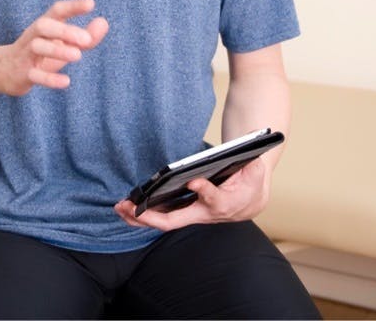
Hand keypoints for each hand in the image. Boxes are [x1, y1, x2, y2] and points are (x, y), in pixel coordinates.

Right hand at [0, 0, 108, 95]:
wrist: (3, 72)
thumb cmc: (39, 55)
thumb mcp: (62, 46)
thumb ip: (85, 37)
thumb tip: (104, 22)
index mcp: (44, 27)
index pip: (57, 11)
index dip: (72, 6)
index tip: (90, 3)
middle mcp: (33, 37)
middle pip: (43, 26)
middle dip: (64, 31)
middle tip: (87, 40)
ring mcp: (25, 55)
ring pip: (37, 47)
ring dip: (58, 50)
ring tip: (78, 56)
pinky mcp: (22, 74)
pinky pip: (34, 75)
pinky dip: (49, 78)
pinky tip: (66, 82)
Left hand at [113, 157, 271, 231]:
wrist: (251, 200)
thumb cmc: (251, 184)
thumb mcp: (255, 173)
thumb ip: (251, 167)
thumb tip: (247, 153)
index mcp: (224, 204)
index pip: (213, 199)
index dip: (204, 191)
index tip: (194, 181)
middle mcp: (203, 214)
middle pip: (174, 221)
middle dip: (150, 216)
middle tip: (130, 207)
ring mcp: (192, 215)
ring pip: (163, 221)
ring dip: (140, 217)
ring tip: (120, 207)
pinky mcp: (185, 212)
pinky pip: (162, 216)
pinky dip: (144, 214)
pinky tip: (127, 208)